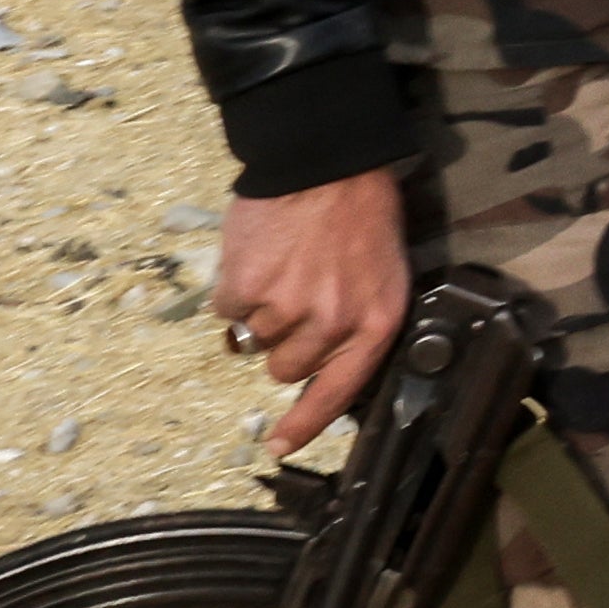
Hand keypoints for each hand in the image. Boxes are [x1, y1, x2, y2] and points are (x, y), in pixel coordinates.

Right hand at [212, 174, 415, 457]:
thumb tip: (312, 363)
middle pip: (286, 368)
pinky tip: (256, 256)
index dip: (303, 425)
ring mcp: (287, 308)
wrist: (325, 160)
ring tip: (279, 266)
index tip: (278, 446)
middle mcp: (332, 325)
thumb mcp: (382, 275)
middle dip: (282, 342)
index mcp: (374, 325)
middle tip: (291, 297)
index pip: (336, 393)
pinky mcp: (247, 287)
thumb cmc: (360, 214)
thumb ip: (354, 322)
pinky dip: (233, 287)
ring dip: (258, 309)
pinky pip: (226, 308)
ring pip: (254, 337)